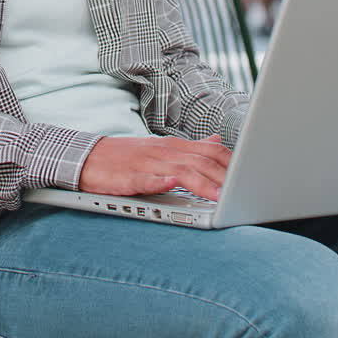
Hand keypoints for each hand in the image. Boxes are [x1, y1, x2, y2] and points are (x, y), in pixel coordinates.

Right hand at [79, 134, 230, 199]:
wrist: (87, 157)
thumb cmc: (126, 156)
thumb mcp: (162, 149)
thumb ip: (191, 147)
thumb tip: (217, 139)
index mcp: (173, 146)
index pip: (209, 152)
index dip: (232, 164)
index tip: (250, 177)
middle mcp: (164, 152)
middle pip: (200, 162)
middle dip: (223, 178)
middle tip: (243, 193)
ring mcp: (146, 163)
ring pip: (179, 171)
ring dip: (201, 184)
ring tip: (219, 197)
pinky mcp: (128, 176)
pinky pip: (146, 179)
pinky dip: (160, 181)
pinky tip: (172, 185)